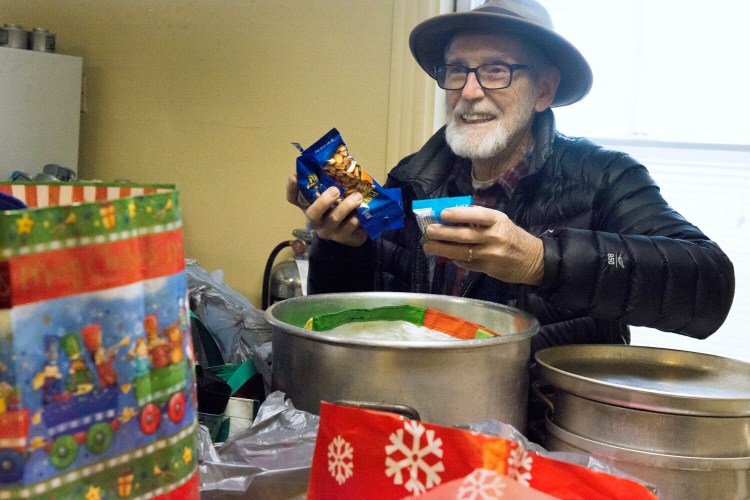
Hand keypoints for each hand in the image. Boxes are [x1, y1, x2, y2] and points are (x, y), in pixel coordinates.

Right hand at [286, 175, 367, 246]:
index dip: (291, 189)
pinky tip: (363, 211)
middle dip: (323, 201)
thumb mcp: (333, 197)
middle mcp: (316, 221)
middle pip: (312, 213)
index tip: (294, 177)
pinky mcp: (344, 238)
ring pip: (334, 219)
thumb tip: (339, 162)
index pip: (294, 199)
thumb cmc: (339, 208)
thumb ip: (331, 184)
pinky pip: (350, 227)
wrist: (352, 233)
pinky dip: (357, 218)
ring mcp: (329, 231)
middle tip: (336, 190)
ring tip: (358, 196)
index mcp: (310, 207)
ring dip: (346, 206)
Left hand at [422, 206, 543, 284]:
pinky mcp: (487, 269)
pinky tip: (444, 256)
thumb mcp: (501, 221)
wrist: (533, 260)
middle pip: (464, 235)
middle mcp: (494, 237)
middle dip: (443, 233)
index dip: (458, 214)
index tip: (442, 214)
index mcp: (498, 221)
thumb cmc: (513, 236)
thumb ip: (481, 218)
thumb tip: (454, 212)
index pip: (476, 215)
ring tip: (428, 246)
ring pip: (462, 252)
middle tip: (428, 231)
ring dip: (442, 249)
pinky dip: (454, 259)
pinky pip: (466, 263)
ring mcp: (490, 254)